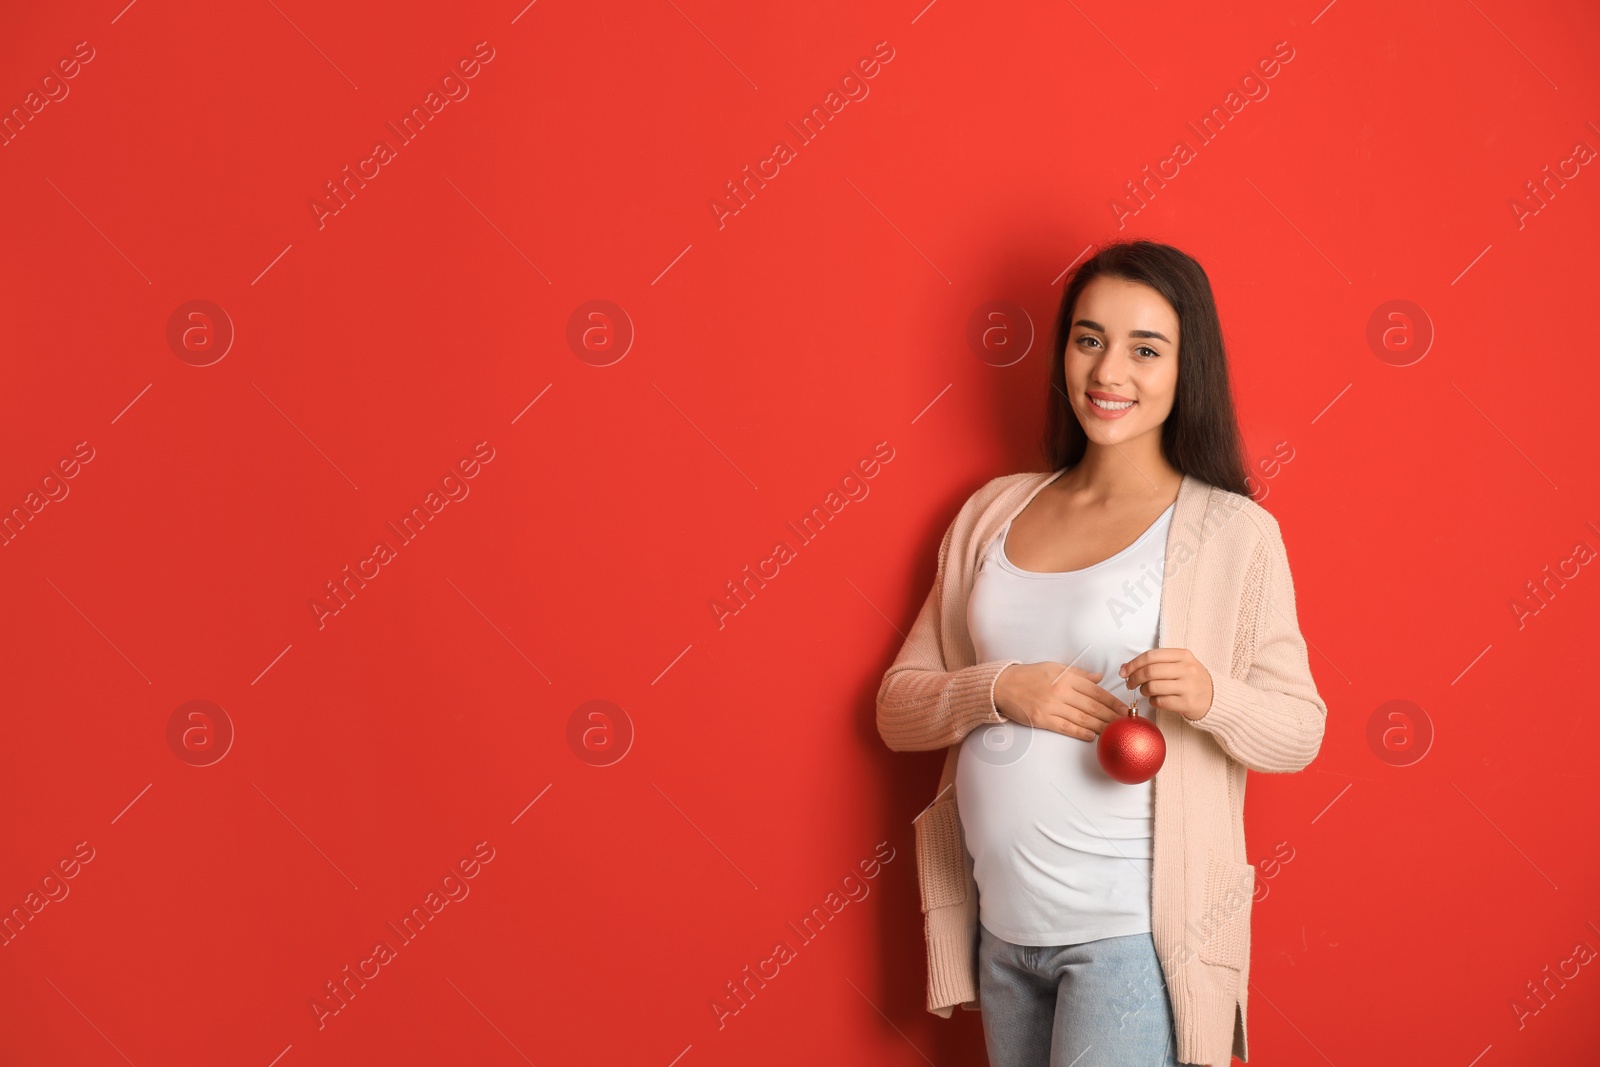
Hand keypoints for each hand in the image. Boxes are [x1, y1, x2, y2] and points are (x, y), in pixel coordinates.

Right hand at [993, 662, 1129, 742]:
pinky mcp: (1042, 719)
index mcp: (1066, 676)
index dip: (1112, 701)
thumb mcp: (1055, 667)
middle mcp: (1061, 691)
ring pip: (1082, 719)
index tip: (1124, 709)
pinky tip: (1092, 736)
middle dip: (1111, 716)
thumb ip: (1078, 673)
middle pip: (1092, 706)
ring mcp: (1051, 706)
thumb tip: (1099, 677)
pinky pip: (1066, 728)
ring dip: (1101, 726)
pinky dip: (1080, 733)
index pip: (1095, 691)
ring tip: (1114, 732)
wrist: (1002, 685)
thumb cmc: (1029, 675)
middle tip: (1125, 724)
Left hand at [1120, 648, 1213, 720]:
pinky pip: (1161, 702)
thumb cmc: (1191, 679)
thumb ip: (1155, 663)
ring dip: (1144, 691)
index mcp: (1183, 655)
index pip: (1151, 656)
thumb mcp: (1179, 664)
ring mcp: (1188, 686)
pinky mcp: (1187, 703)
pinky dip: (1153, 702)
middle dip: (1134, 678)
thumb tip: (1126, 667)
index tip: (1124, 671)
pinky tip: (1156, 700)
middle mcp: (1187, 669)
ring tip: (1146, 692)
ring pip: (1153, 687)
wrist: (1216, 698)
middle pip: (1150, 671)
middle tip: (1130, 684)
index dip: (1133, 664)